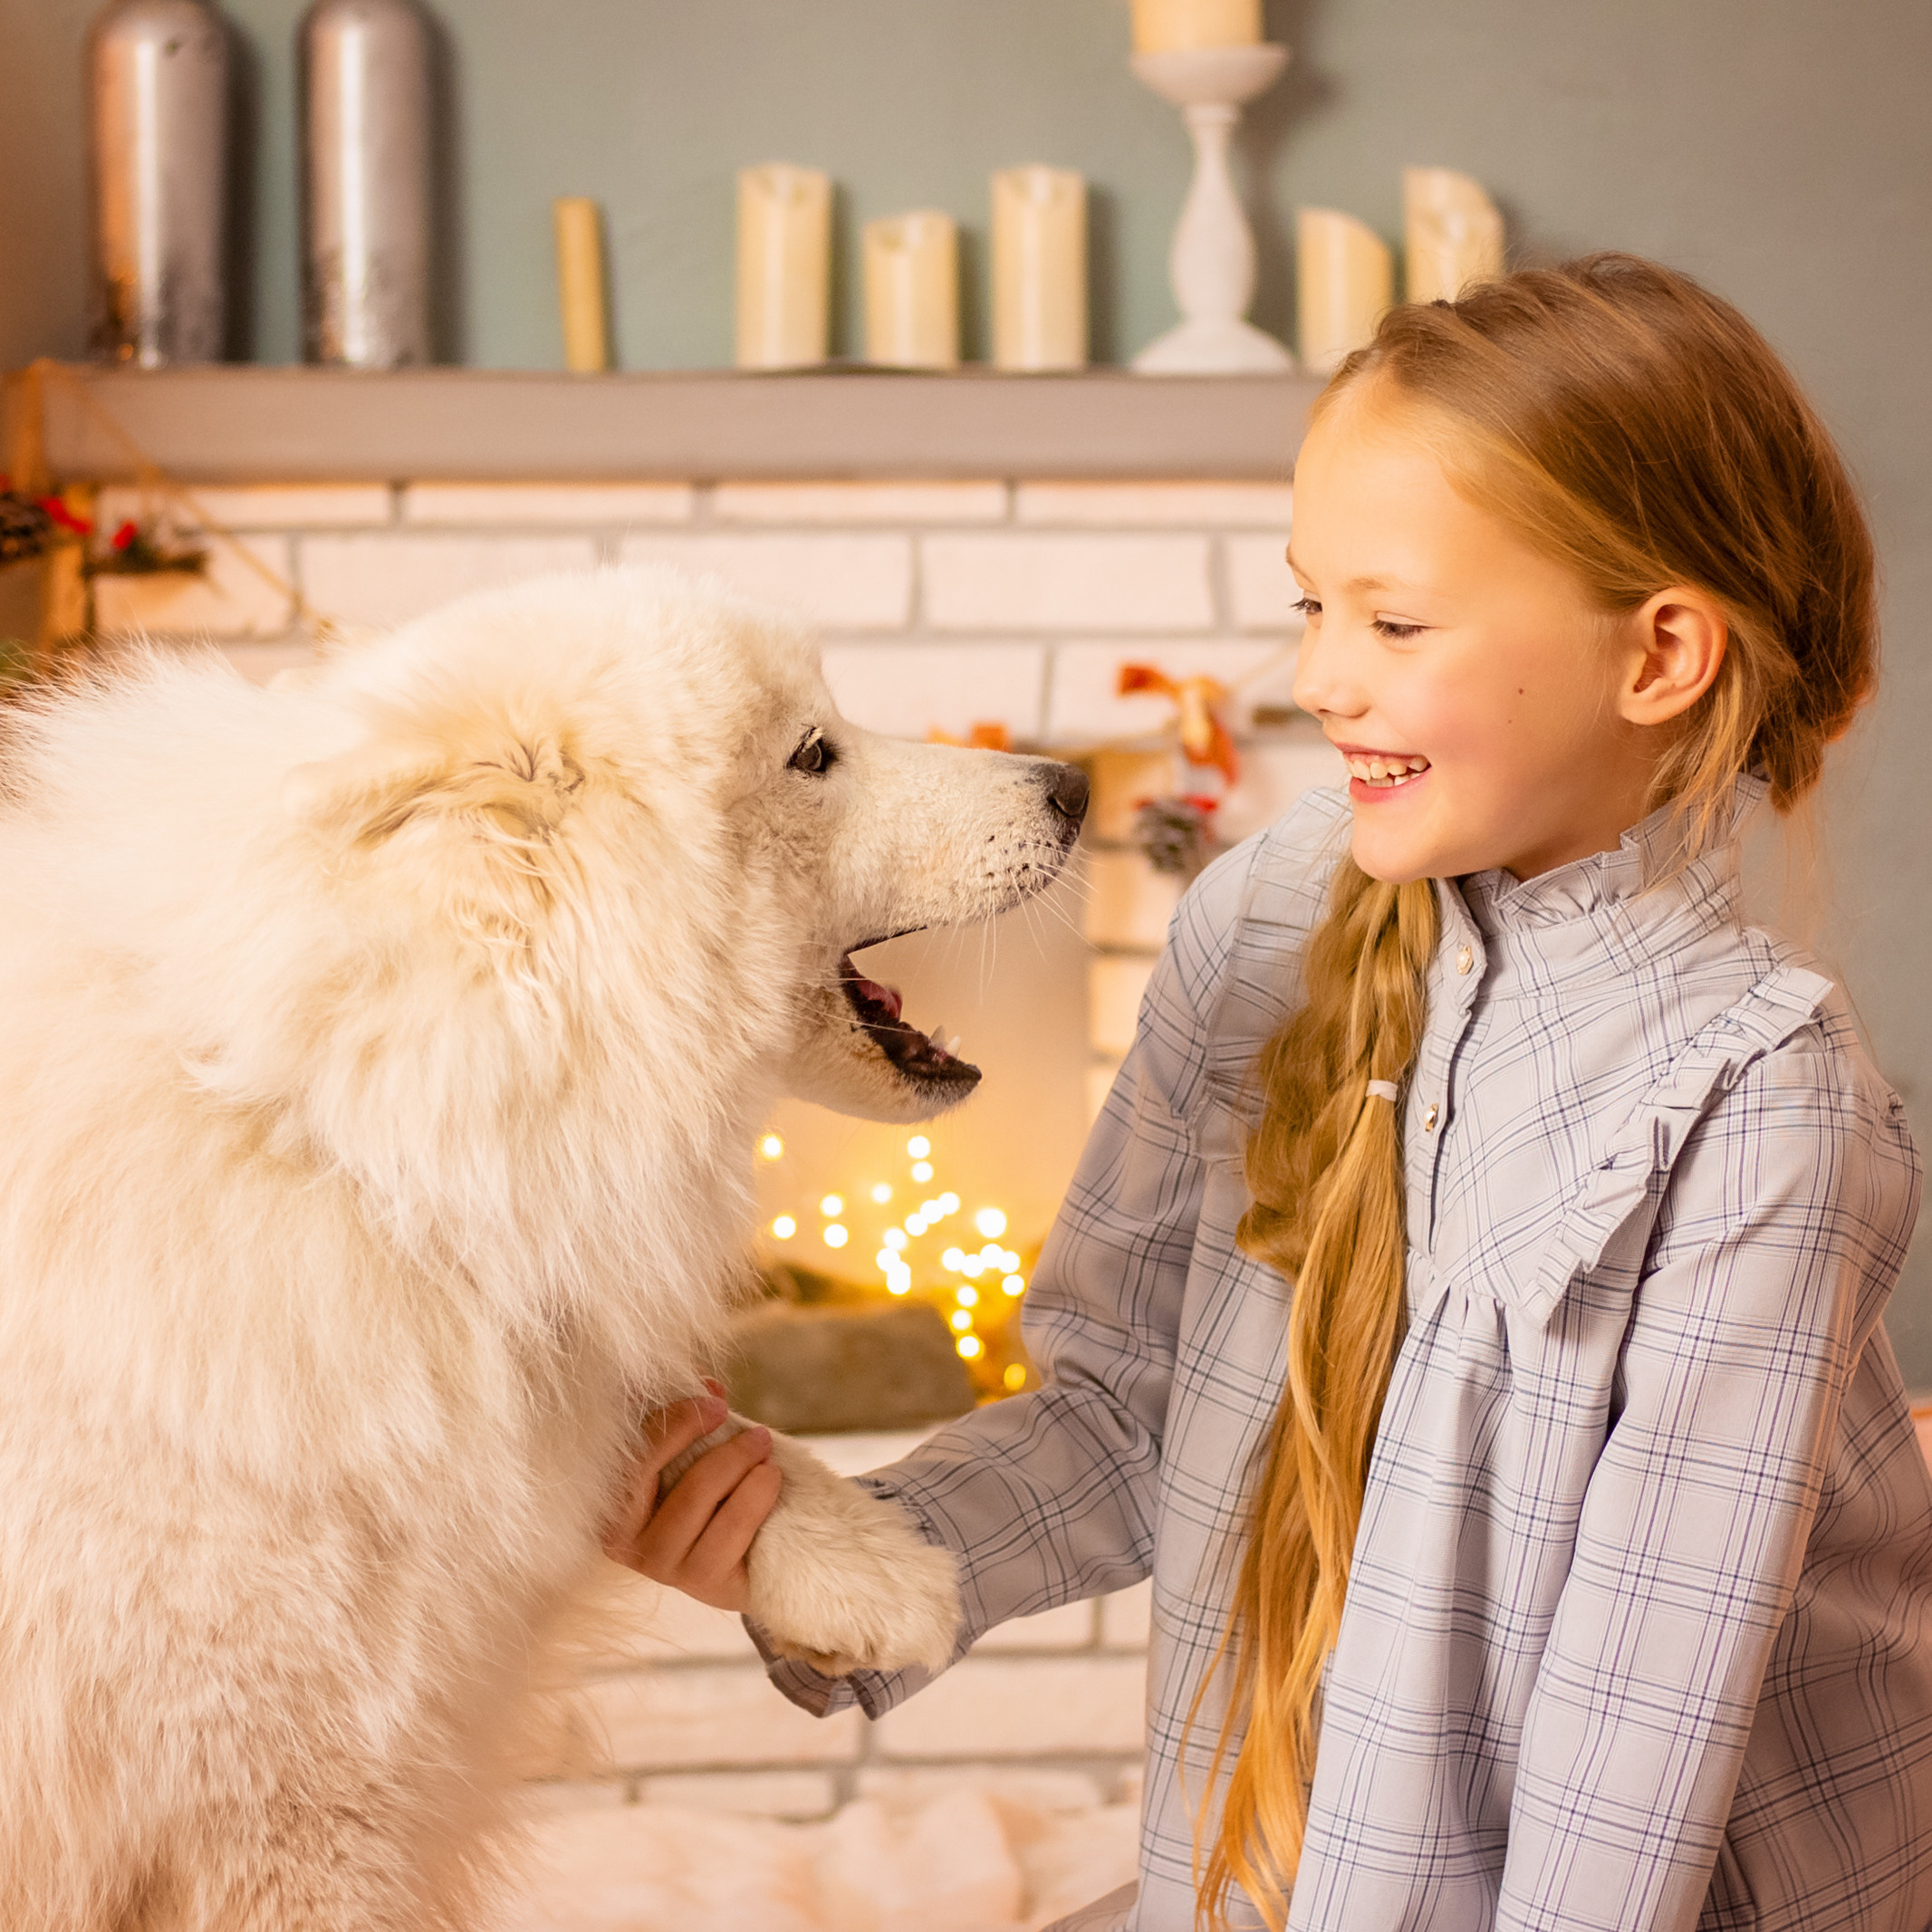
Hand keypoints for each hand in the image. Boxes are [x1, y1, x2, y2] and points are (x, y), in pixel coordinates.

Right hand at [601, 1380, 782, 1613]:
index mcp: (608, 1501)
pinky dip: (752, 1498)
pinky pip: (727, 1532)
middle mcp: (622, 1539)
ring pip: (693, 1498)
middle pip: (650, 1472)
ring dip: (736, 1465)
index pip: (627, 1452)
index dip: (671, 1421)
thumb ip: (694, 1420)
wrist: (747, 1561)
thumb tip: (708, 1384)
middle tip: (754, 1431)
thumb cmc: (710, 1499)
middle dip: (699, 1436)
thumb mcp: (696, 1456)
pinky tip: (771, 1478)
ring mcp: (660, 1565)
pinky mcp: (700, 1584)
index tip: (714, 1401)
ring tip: (766, 1451)